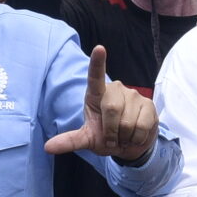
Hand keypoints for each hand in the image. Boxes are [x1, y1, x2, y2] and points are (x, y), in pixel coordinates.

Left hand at [46, 46, 159, 163]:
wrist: (130, 145)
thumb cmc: (106, 137)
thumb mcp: (87, 139)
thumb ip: (70, 141)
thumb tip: (48, 147)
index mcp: (96, 94)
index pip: (95, 76)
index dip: (97, 62)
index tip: (99, 48)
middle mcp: (116, 89)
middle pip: (112, 109)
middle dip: (111, 131)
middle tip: (113, 138)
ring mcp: (134, 95)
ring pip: (128, 122)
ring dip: (125, 137)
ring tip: (124, 136)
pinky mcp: (149, 104)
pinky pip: (142, 126)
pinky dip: (137, 138)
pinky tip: (136, 135)